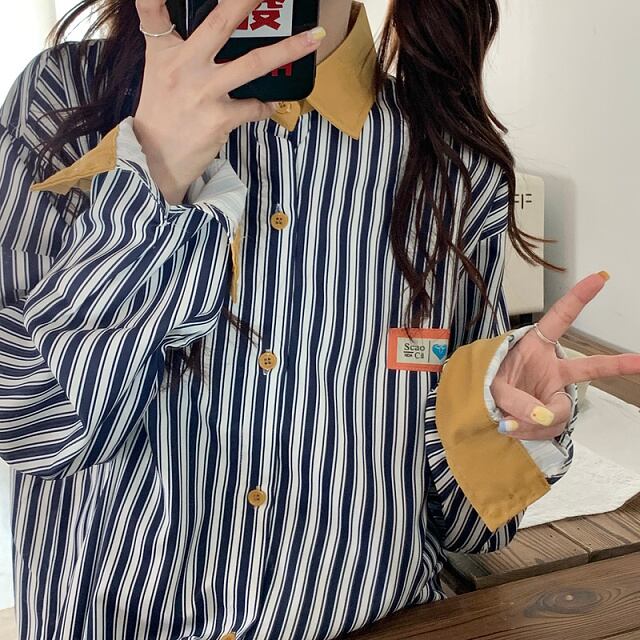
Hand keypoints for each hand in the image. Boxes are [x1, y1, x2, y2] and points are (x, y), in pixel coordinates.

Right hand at [133, 0, 325, 203]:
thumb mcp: (158, 75)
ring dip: (288, 50)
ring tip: (314, 38)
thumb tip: (209, 34)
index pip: (152, 11)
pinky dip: (267, 106)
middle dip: (247, 1)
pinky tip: (272, 105)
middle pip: (220, 23)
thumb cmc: (162, 115)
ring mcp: (204, 92)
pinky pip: (255, 106)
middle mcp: (184, 67)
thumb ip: (174, 48)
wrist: (156, 161)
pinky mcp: (220, 118)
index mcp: (164, 52)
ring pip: (254, 63)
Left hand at [490, 271, 639, 439]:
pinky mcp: (552, 416)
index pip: (560, 319)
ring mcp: (553, 393)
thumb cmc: (488, 383)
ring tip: (506, 420)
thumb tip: (543, 417)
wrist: (481, 406)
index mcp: (536, 347)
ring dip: (531, 421)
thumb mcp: (494, 386)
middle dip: (617, 364)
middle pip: (588, 366)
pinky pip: (549, 428)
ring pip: (557, 411)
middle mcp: (551, 369)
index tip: (600, 277)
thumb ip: (516, 400)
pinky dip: (528, 432)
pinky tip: (512, 428)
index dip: (579, 298)